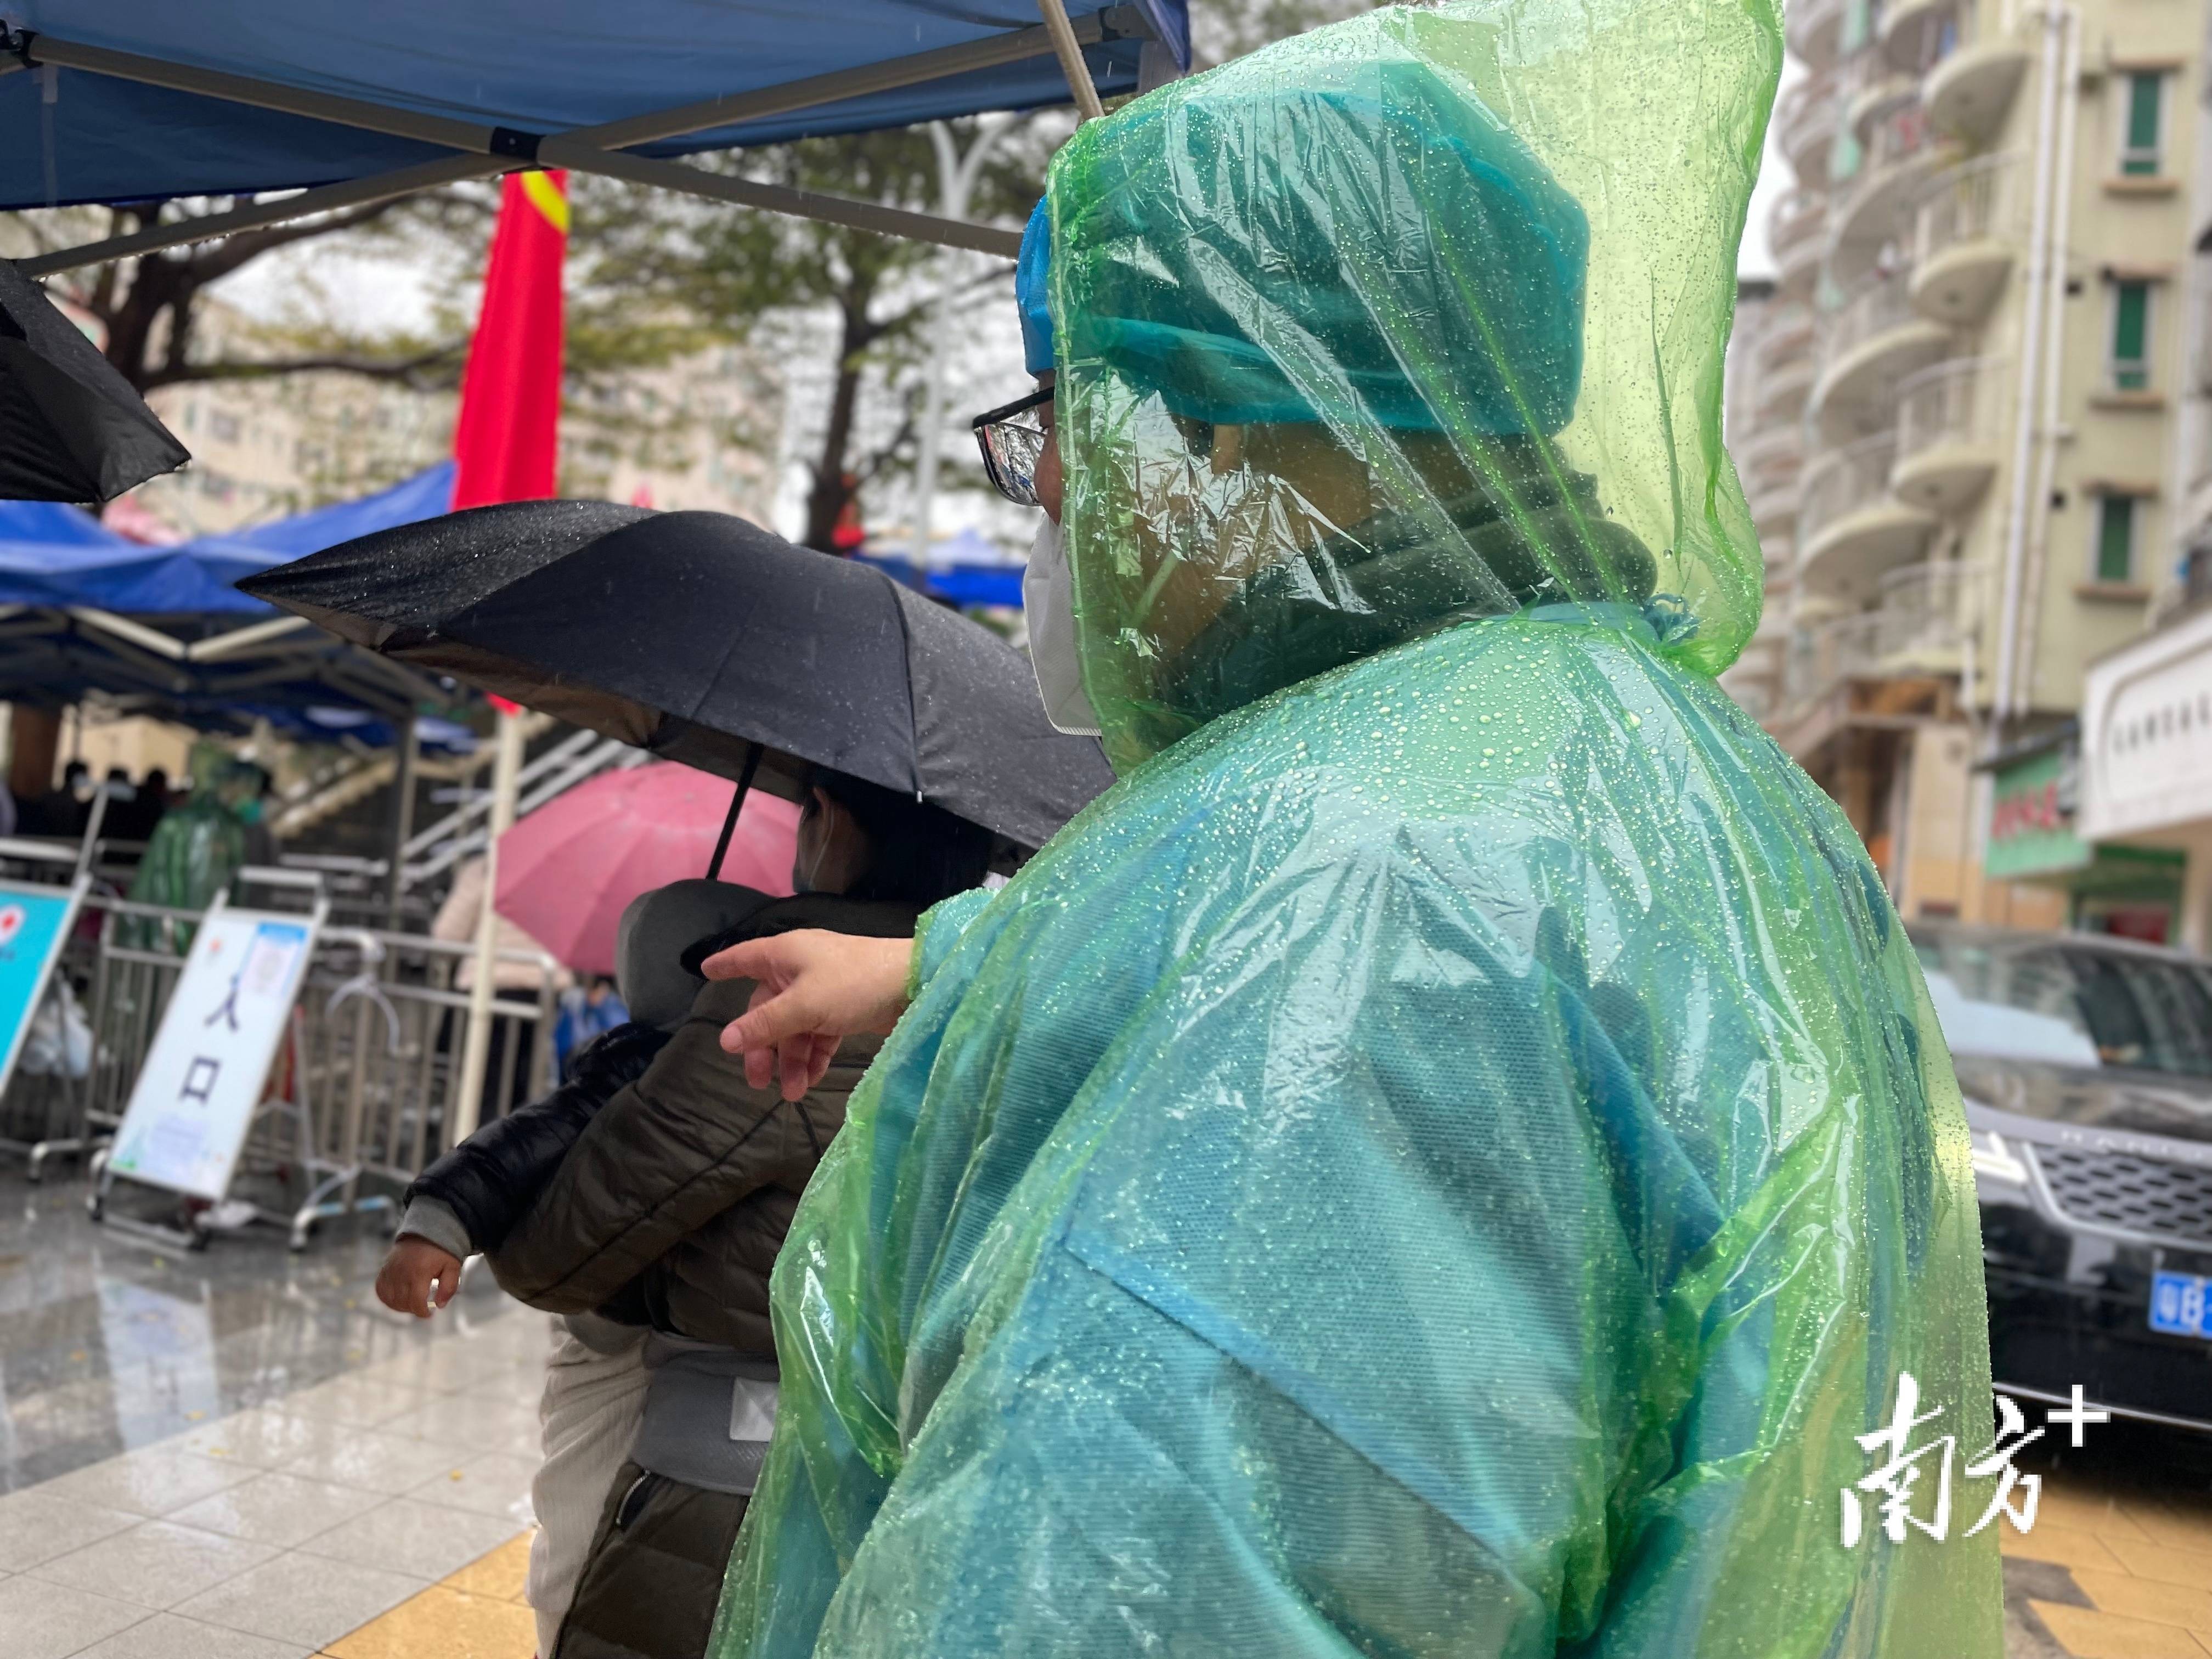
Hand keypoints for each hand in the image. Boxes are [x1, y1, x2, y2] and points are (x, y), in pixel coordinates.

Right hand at [376, 1236, 462, 1318]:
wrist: (424, 1233)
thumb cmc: (440, 1251)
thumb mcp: (452, 1267)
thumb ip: (449, 1287)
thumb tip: (440, 1305)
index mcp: (419, 1272)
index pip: (416, 1301)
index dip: (423, 1312)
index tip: (429, 1313)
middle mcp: (402, 1272)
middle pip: (403, 1303)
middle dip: (414, 1308)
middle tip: (423, 1305)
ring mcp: (390, 1271)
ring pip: (391, 1299)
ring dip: (402, 1306)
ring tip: (413, 1302)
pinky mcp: (384, 1271)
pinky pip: (381, 1291)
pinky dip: (388, 1298)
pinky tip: (400, 1297)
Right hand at [702, 929, 913, 1100]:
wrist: (916, 985)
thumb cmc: (855, 984)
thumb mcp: (804, 1006)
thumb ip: (765, 1025)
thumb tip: (725, 1041)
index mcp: (785, 954)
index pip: (745, 957)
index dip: (725, 964)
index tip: (705, 971)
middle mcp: (801, 968)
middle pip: (768, 1007)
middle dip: (763, 1046)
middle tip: (759, 1083)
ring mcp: (825, 988)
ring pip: (795, 1026)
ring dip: (791, 1060)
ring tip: (793, 1094)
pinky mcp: (846, 1008)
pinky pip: (819, 1034)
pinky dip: (814, 1056)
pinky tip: (812, 1080)